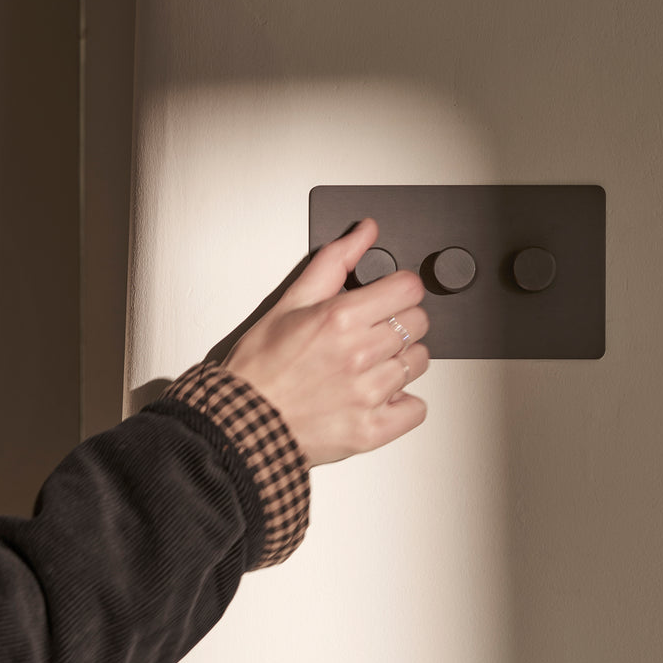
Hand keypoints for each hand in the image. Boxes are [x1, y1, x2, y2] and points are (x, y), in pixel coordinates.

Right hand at [223, 218, 429, 467]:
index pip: (409, 288)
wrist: (243, 422)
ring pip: (420, 362)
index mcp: (340, 318)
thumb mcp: (291, 301)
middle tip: (374, 332)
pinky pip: (416, 408)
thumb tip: (366, 233)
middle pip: (418, 322)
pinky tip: (380, 395)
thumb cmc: (261, 366)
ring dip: (401, 361)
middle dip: (400, 322)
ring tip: (370, 365)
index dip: (400, 289)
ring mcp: (368, 394)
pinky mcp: (371, 429)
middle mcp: (359, 354)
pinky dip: (403, 403)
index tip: (390, 297)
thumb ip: (335, 261)